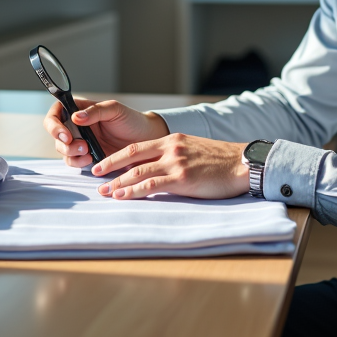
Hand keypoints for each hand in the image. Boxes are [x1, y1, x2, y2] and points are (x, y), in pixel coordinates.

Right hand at [43, 97, 169, 167]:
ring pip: (62, 149)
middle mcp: (76, 125)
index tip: (65, 135)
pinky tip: (90, 160)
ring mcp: (80, 141)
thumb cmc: (130, 120)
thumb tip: (75, 117)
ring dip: (71, 154)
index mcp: (79, 109)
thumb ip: (95, 111)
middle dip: (64, 143)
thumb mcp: (115, 110)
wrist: (144, 139)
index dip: (54, 124)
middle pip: (56, 134)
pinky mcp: (86, 155)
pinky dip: (78, 162)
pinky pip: (73, 161)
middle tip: (82, 146)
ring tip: (88, 153)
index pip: (56, 113)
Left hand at [91, 134, 249, 200]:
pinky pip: (152, 185)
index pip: (135, 147)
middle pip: (130, 156)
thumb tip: (154, 169)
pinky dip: (134, 191)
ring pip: (138, 172)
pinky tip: (123, 196)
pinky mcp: (182, 178)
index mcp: (171, 140)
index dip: (115, 157)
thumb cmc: (219, 161)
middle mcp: (170, 148)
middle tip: (95, 179)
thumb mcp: (192, 150)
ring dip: (118, 183)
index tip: (101, 165)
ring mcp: (175, 163)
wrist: (242, 163)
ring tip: (104, 192)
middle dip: (110, 168)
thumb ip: (172, 156)